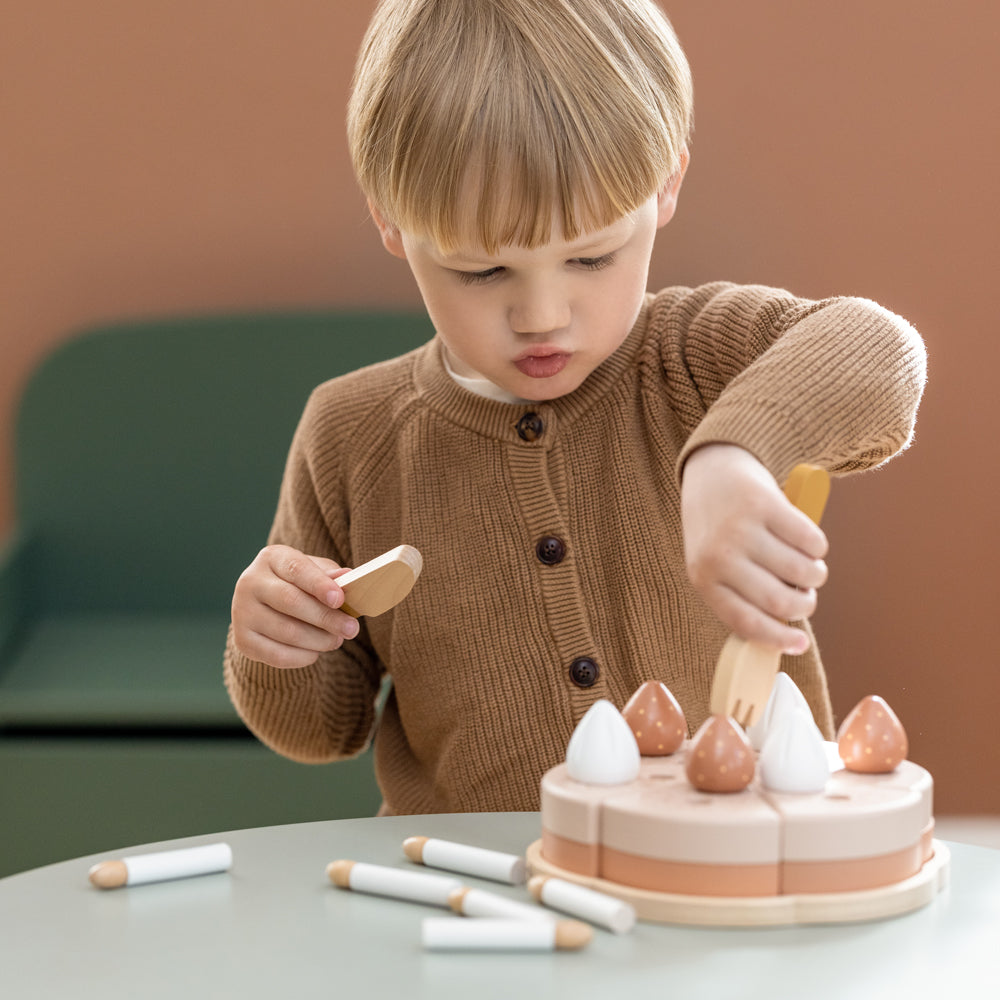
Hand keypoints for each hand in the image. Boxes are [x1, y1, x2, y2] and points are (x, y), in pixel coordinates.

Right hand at [231, 545, 360, 668]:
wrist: (265, 605)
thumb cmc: (300, 584)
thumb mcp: (315, 572)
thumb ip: (331, 576)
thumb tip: (348, 578)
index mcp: (272, 558)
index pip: (296, 569)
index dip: (319, 584)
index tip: (340, 599)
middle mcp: (250, 582)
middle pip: (291, 601)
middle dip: (325, 617)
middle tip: (352, 629)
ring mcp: (242, 612)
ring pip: (286, 631)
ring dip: (318, 640)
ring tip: (337, 640)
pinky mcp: (242, 640)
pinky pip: (277, 655)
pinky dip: (302, 657)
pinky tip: (316, 652)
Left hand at [681, 445, 828, 653]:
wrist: (712, 470)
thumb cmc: (718, 528)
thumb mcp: (714, 563)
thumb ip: (740, 593)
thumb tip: (782, 633)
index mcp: (703, 578)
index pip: (745, 622)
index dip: (777, 639)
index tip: (799, 645)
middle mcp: (718, 556)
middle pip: (779, 602)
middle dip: (805, 605)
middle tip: (808, 597)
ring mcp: (741, 529)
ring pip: (800, 572)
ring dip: (816, 576)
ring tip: (811, 569)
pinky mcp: (765, 503)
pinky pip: (810, 540)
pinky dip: (818, 548)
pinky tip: (810, 543)